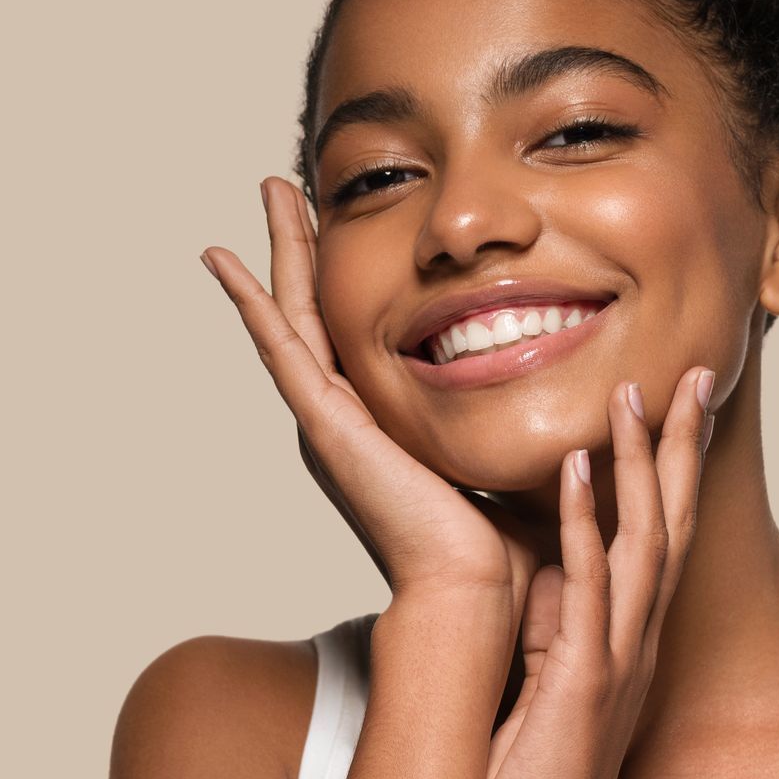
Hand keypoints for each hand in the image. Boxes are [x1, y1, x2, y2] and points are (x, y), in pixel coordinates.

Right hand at [199, 176, 542, 638]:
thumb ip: (513, 419)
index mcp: (382, 424)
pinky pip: (280, 347)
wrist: (476, 592)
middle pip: (317, 309)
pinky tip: (223, 260)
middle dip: (305, 244)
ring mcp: (329, 419)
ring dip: (280, 250)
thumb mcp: (503, 456)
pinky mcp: (325, 425)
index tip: (345, 217)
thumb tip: (555, 383)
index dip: (347, 272)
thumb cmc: (500, 545)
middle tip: (288, 186)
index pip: (357, 329)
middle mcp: (346, 418)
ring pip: (293, 314)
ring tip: (269, 190)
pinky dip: (250, 302)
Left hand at [470, 367, 715, 778]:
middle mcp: (637, 636)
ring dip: (640, 465)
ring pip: (643, 542)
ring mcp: (617, 655)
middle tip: (689, 371)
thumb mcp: (551, 682)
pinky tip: (580, 471)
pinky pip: (587, 589)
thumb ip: (558, 623)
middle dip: (679, 444)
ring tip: (633, 393)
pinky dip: (586, 527)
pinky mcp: (584, 680)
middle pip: (671, 521)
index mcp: (629, 635)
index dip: (671, 466)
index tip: (673, 402)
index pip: (661, 532)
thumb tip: (544, 565)